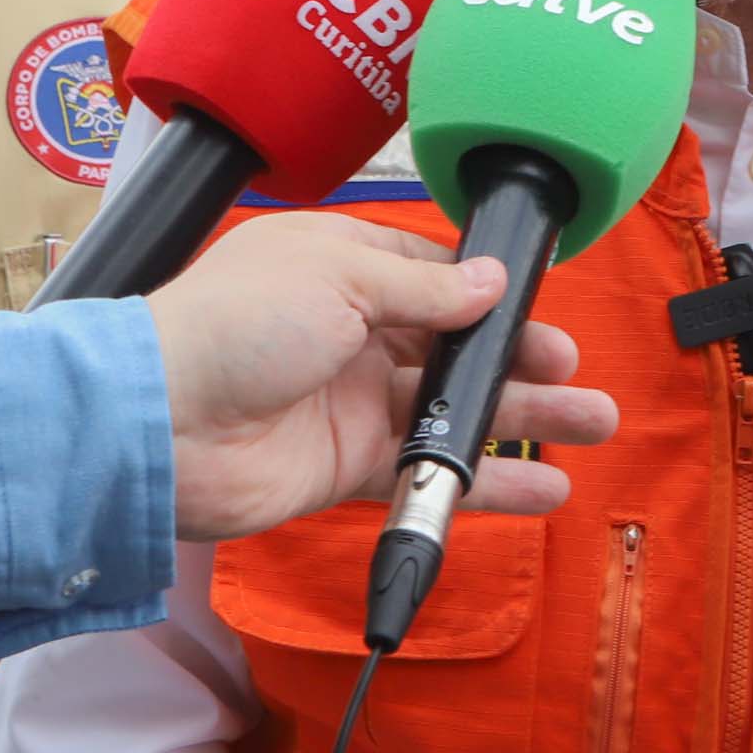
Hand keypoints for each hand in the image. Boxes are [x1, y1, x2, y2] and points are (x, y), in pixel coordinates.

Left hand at [151, 214, 620, 539]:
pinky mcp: (350, 465)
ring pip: (455, 409)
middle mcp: (350, 331)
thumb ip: (426, 288)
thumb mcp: (339, 275)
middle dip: (520, 358)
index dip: (486, 289)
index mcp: (340, 266)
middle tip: (573, 370)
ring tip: (594, 425)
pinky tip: (543, 486)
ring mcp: (353, 401)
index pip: (432, 273)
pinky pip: (432, 471)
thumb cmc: (231, 325)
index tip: (538, 302)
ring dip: (524, 419)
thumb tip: (490, 281)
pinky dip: (487, 481)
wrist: (158, 424)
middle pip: (455, 345)